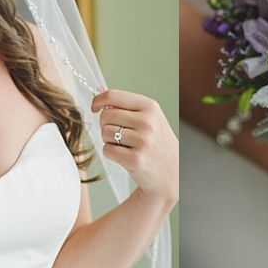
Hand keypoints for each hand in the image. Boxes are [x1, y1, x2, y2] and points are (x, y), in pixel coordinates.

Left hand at [92, 89, 178, 205]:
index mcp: (150, 107)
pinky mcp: (135, 159)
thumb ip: (127, 107)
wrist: (173, 173)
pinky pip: (107, 150)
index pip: (113, 96)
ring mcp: (142, 141)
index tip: (95, 107)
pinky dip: (111, 154)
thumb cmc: (157, 144)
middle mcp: (147, 122)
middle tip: (117, 133)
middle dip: (105, 124)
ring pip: (104, 133)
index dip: (98, 101)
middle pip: (106, 115)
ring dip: (109, 141)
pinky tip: (125, 156)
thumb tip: (100, 95)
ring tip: (125, 146)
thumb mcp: (150, 119)